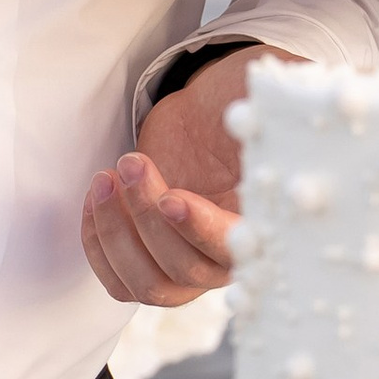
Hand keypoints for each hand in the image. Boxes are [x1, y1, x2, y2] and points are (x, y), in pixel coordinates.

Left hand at [81, 45, 300, 306]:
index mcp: (263, 228)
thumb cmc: (228, 117)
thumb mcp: (254, 105)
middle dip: (147, 215)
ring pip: (148, 283)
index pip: (232, 249)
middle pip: (184, 268)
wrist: (199, 131)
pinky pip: (119, 284)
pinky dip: (98, 246)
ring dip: (116, 234)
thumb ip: (264, 110)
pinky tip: (96, 199)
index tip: (171, 199)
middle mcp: (226, 262)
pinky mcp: (150, 269)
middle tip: (130, 164)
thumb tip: (282, 94)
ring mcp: (186, 273)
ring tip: (105, 179)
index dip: (199, 230)